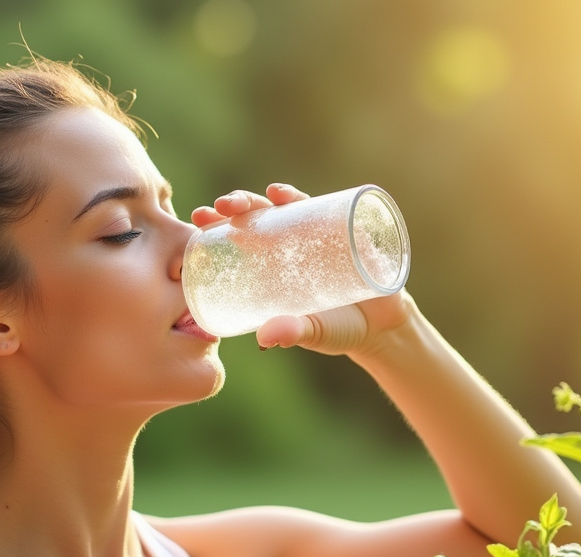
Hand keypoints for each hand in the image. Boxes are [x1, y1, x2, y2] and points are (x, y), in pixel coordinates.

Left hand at [190, 183, 410, 356]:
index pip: (240, 243)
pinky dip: (297, 198)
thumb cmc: (341, 331)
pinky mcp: (339, 230)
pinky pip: (316, 208)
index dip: (217, 230)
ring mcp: (314, 237)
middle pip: (256, 221)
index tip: (197, 222)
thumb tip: (265, 338)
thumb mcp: (315, 333)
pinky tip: (281, 193)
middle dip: (235, 209)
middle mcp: (289, 249)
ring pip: (281, 210)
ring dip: (258, 199)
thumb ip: (294, 332)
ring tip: (242, 200)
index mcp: (273, 271)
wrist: (384, 326)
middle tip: (220, 208)